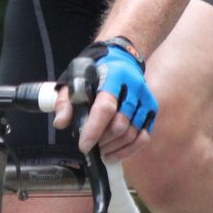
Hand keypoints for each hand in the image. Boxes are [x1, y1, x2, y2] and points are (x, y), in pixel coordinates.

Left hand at [54, 39, 156, 159]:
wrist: (120, 59)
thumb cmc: (95, 71)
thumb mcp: (75, 79)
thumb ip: (66, 101)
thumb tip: (61, 123)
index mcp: (113, 76)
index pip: (106, 107)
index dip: (94, 129)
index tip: (84, 145)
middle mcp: (134, 87)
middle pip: (121, 123)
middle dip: (104, 140)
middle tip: (92, 145)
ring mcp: (145, 99)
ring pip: (133, 132)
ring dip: (115, 147)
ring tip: (101, 151)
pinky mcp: (152, 109)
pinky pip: (144, 136)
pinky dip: (130, 149)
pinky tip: (115, 153)